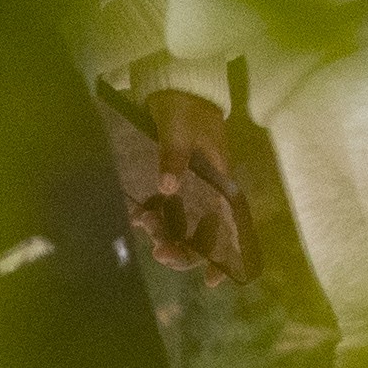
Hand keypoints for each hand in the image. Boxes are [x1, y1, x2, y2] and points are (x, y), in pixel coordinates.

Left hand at [116, 86, 256, 283]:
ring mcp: (191, 187)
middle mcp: (208, 191)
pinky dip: (155, 217)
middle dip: (183, 250)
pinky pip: (167, 209)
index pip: (227, 226)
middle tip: (159, 252)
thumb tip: (168, 187)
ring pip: (182, 224)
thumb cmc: (186, 109)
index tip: (212, 280)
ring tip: (145, 229)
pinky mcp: (174, 180)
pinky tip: (139, 218)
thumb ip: (174, 157)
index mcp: (219, 182)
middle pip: (202, 233)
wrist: (178, 87)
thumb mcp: (180, 130)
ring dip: (166, 234)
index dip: (221, 256)